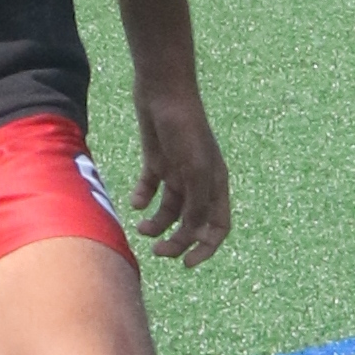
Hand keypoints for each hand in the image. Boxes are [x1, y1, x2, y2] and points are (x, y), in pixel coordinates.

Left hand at [129, 81, 230, 266]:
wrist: (163, 90)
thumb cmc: (184, 128)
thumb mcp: (195, 169)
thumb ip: (196, 203)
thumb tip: (193, 233)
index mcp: (216, 184)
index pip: (218, 227)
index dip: (206, 248)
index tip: (186, 264)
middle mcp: (199, 181)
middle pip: (192, 224)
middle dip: (177, 242)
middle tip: (157, 251)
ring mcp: (177, 172)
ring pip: (169, 211)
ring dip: (157, 224)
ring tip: (141, 229)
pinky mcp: (156, 161)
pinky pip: (150, 189)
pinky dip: (143, 199)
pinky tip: (136, 201)